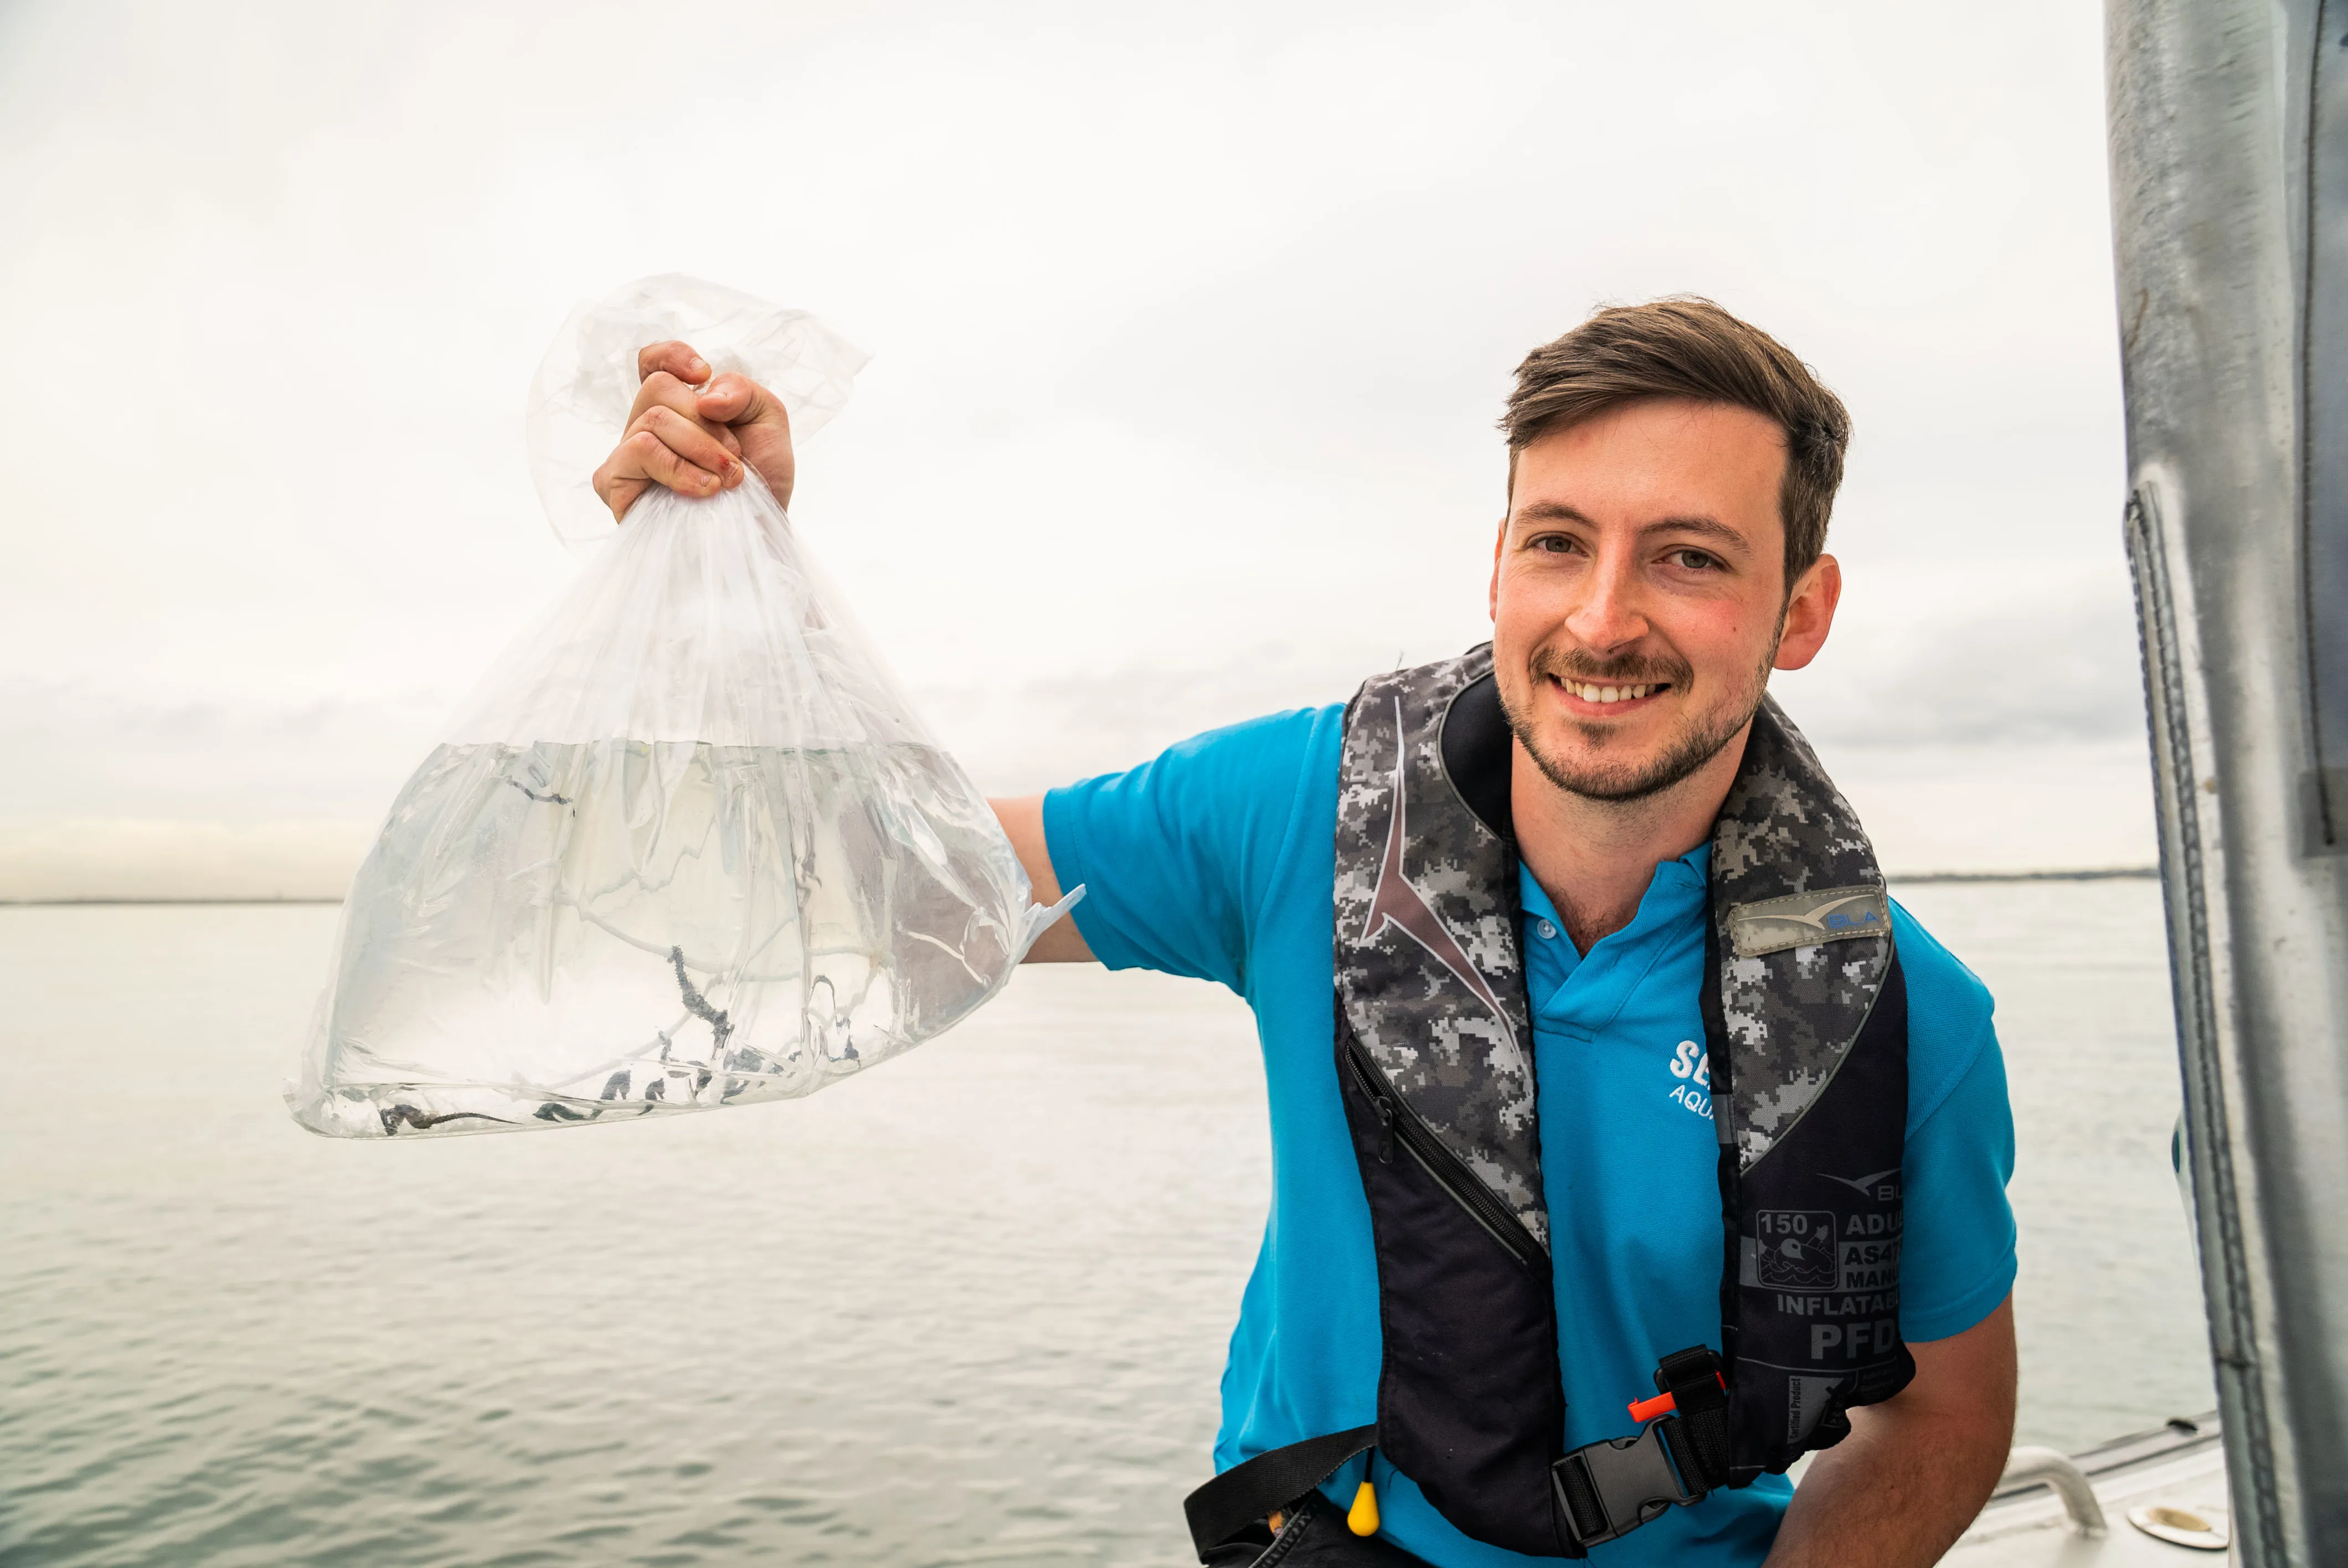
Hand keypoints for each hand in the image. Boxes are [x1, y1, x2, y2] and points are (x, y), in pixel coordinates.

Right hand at [590, 340, 795, 521]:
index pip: (652, 362)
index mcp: (678, 406)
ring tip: (726, 481)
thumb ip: (742, 389)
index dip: (671, 355)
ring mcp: (628, 455)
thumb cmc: (761, 481)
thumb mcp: (768, 421)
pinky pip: (638, 450)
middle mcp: (647, 426)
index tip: (703, 376)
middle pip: (658, 387)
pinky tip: (703, 492)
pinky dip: (677, 467)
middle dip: (707, 423)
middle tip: (734, 459)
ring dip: (701, 448)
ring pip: (653, 419)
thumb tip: (704, 394)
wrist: (760, 535)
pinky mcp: (616, 483)